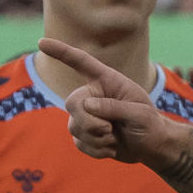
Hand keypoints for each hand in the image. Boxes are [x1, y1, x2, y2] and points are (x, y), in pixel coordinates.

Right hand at [41, 37, 177, 165]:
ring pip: (74, 126)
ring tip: (115, 138)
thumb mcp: (140, 113)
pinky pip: (79, 143)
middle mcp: (92, 95)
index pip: (81, 62)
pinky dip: (97, 150)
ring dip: (98, 139)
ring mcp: (85, 115)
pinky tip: (111, 147)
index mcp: (107, 81)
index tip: (42, 42)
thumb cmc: (149, 123)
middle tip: (110, 130)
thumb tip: (87, 105)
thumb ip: (115, 107)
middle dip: (90, 122)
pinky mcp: (83, 133)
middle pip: (72, 103)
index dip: (61, 52)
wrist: (150, 146)